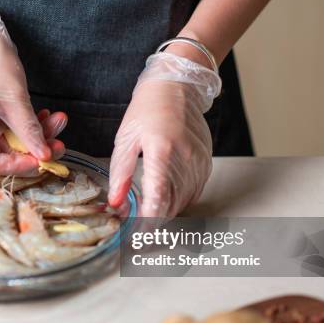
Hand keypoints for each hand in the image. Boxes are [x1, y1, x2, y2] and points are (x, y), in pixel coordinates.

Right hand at [0, 0, 64, 175]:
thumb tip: (44, 156)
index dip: (19, 166)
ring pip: (15, 140)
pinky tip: (47, 115)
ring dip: (39, 134)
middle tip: (60, 144)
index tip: (42, 160)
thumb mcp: (17, 100)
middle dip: (36, 148)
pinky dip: (31, 124)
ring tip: (59, 121)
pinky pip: (14, 128)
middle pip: (7, 152)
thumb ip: (30, 131)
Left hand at [108, 52, 221, 217]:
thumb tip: (116, 203)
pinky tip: (164, 200)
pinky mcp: (206, 163)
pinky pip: (193, 192)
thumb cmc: (148, 109)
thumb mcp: (125, 139)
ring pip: (183, 203)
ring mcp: (199, 162)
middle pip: (172, 206)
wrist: (178, 86)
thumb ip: (120, 173)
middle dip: (153, 223)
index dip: (147, 222)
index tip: (136, 236)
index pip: (158, 198)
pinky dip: (177, 201)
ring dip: (165, 214)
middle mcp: (185, 159)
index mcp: (162, 151)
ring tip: (146, 216)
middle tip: (135, 231)